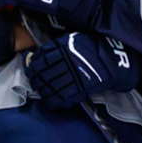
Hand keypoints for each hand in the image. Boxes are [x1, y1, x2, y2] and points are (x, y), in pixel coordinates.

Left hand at [25, 33, 141, 108]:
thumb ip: (57, 46)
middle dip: (36, 81)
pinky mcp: (80, 89)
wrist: (111, 58)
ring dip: (44, 92)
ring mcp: (72, 77)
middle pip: (44, 76)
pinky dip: (56, 101)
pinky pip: (64, 98)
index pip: (41, 61)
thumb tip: (41, 53)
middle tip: (34, 83)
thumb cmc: (91, 46)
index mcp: (62, 50)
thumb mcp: (72, 39)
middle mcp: (65, 64)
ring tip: (41, 92)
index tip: (30, 70)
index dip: (33, 67)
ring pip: (52, 88)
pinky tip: (51, 102)